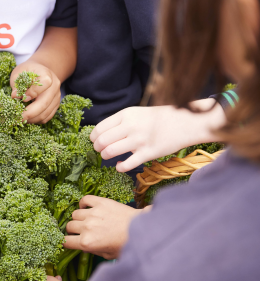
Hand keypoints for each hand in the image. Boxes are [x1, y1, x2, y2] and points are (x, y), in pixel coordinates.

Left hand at [10, 61, 60, 123]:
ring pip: (46, 113)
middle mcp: (55, 86)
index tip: (21, 99)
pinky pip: (47, 117)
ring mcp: (56, 97)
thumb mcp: (20, 72)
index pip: (42, 86)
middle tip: (17, 118)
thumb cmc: (28, 72)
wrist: (41, 71)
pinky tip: (28, 119)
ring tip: (21, 119)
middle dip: (29, 113)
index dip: (31, 94)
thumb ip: (17, 84)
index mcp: (47, 75)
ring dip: (32, 119)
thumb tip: (14, 96)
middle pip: (44, 103)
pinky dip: (37, 120)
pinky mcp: (55, 105)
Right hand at [65, 195, 140, 259]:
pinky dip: (83, 203)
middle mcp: (87, 227)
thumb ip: (93, 250)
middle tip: (81, 231)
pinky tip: (87, 207)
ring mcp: (93, 213)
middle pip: (69, 226)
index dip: (66, 242)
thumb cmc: (126, 244)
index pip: (66, 241)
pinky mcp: (100, 202)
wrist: (142, 229)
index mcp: (87, 243)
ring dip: (79, 218)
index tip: (70, 241)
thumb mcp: (108, 254)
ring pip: (75, 214)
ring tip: (86, 220)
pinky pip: (84, 200)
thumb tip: (84, 246)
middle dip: (73, 230)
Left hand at [90, 100, 224, 172]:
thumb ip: (121, 122)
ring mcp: (139, 140)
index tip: (94, 141)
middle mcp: (130, 126)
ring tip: (108, 156)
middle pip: (101, 141)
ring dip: (105, 156)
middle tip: (100, 150)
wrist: (185, 122)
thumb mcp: (138, 113)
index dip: (93, 137)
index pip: (100, 128)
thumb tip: (102, 134)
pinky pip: (126, 165)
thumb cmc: (159, 118)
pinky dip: (119, 167)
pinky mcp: (147, 153)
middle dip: (97, 148)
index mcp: (126, 114)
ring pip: (109, 152)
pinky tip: (120, 166)